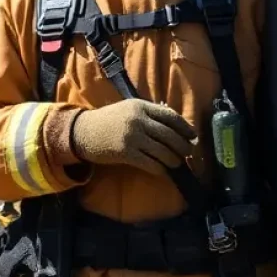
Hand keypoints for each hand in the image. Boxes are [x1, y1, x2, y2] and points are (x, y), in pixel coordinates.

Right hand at [70, 100, 196, 175]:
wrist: (83, 132)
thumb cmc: (108, 120)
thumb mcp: (129, 109)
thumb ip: (149, 113)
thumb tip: (175, 124)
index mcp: (141, 106)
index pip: (170, 116)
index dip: (185, 127)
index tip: (193, 135)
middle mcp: (138, 120)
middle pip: (169, 135)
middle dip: (183, 146)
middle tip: (189, 152)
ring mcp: (132, 137)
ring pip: (162, 151)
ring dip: (174, 159)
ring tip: (177, 163)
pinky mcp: (125, 153)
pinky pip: (150, 163)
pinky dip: (160, 169)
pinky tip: (163, 170)